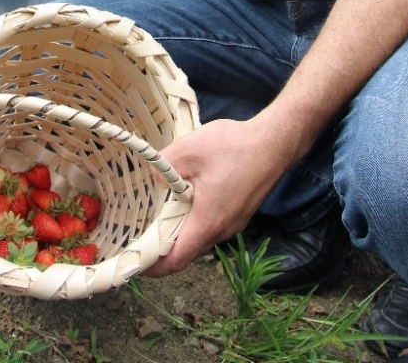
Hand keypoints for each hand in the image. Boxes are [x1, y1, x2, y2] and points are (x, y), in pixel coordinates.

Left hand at [143, 117, 292, 277]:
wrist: (274, 142)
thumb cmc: (234, 146)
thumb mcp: (189, 149)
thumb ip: (164, 167)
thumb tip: (153, 179)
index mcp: (208, 222)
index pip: (176, 260)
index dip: (152, 266)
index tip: (133, 261)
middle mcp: (223, 230)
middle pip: (187, 252)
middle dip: (162, 249)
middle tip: (140, 234)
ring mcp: (234, 223)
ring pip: (200, 238)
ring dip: (180, 233)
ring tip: (160, 215)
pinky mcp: (240, 213)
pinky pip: (212, 226)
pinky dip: (195, 222)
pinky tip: (186, 199)